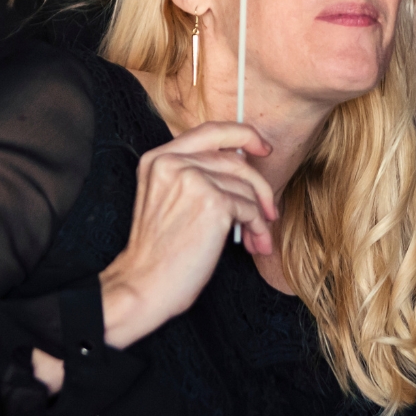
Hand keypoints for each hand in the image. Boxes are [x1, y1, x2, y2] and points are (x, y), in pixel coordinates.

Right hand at [97, 122, 278, 350]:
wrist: (145, 284)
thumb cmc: (160, 251)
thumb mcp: (168, 199)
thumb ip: (196, 175)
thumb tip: (245, 165)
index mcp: (158, 158)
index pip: (211, 131)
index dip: (243, 135)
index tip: (262, 148)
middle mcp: (173, 162)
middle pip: (235, 161)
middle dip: (259, 187)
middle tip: (270, 211)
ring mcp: (193, 179)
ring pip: (246, 188)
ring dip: (258, 216)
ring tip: (257, 238)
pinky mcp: (213, 202)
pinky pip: (250, 208)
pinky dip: (257, 228)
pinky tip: (254, 243)